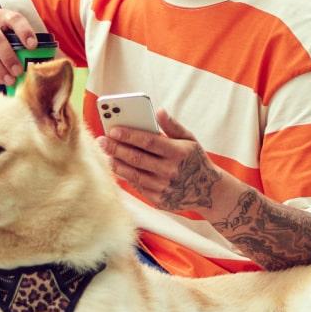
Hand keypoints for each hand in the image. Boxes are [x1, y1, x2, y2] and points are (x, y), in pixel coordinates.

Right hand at [0, 5, 36, 85]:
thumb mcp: (4, 22)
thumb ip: (17, 35)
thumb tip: (39, 57)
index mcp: (2, 15)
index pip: (15, 20)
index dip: (24, 32)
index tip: (33, 46)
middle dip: (9, 57)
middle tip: (19, 71)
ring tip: (10, 80)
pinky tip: (0, 79)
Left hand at [96, 110, 223, 213]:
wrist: (208, 191)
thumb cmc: (194, 159)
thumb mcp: (189, 139)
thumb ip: (172, 125)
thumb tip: (158, 111)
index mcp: (178, 153)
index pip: (148, 142)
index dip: (129, 135)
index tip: (113, 130)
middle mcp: (170, 171)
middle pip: (136, 158)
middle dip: (116, 148)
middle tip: (101, 141)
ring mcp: (163, 188)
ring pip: (133, 174)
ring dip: (116, 163)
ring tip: (106, 153)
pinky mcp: (158, 201)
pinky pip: (137, 186)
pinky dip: (125, 176)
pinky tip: (117, 166)